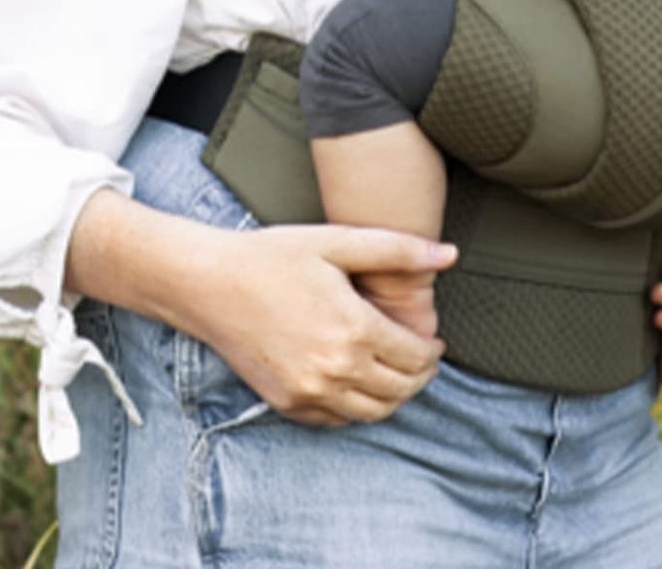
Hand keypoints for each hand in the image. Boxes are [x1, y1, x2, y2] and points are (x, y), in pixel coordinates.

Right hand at [195, 224, 455, 426]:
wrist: (211, 284)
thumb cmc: (273, 256)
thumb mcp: (336, 241)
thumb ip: (397, 249)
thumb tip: (450, 254)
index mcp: (354, 329)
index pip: (416, 357)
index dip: (432, 351)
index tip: (434, 341)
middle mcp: (336, 369)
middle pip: (401, 390)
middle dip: (419, 376)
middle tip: (422, 359)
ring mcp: (310, 392)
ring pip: (373, 412)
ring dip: (393, 396)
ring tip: (395, 373)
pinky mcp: (288, 404)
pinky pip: (338, 421)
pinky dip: (357, 408)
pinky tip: (357, 383)